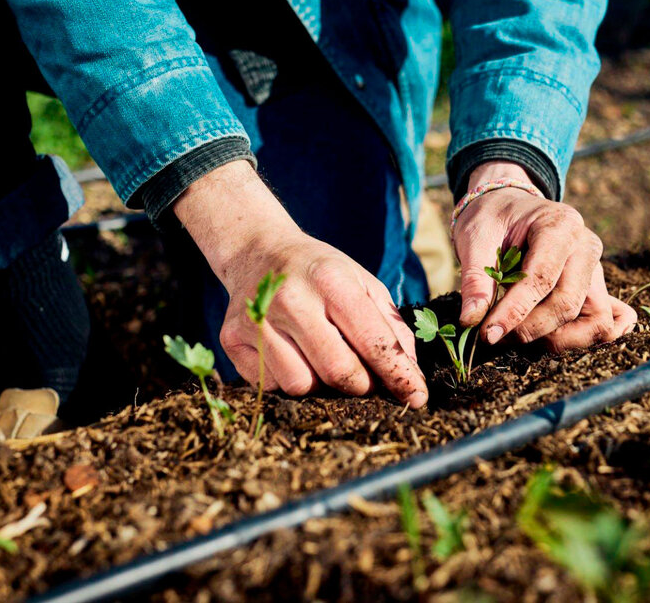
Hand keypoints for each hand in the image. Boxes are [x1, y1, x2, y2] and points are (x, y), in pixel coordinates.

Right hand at [172, 161, 427, 407]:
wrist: (258, 252)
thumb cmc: (320, 273)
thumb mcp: (362, 283)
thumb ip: (390, 325)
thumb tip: (409, 373)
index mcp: (331, 280)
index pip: (373, 342)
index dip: (399, 375)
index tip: (416, 397)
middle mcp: (291, 299)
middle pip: (339, 372)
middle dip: (361, 385)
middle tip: (364, 378)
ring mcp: (257, 320)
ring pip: (302, 386)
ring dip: (321, 384)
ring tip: (320, 357)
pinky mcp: (232, 339)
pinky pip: (272, 386)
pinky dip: (290, 379)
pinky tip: (291, 354)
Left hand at [453, 161, 636, 348]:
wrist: (508, 206)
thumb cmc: (492, 218)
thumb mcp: (474, 239)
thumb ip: (475, 279)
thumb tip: (471, 320)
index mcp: (560, 225)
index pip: (542, 279)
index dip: (515, 311)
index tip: (489, 333)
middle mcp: (585, 246)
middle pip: (569, 304)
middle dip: (531, 329)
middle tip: (495, 335)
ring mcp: (594, 268)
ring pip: (592, 320)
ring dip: (555, 338)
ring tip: (516, 334)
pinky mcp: (595, 287)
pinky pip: (605, 321)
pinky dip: (583, 337)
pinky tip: (555, 339)